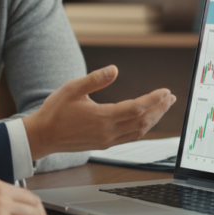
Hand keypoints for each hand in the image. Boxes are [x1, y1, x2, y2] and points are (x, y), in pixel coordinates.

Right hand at [22, 65, 176, 159]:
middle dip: (160, 109)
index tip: (165, 91)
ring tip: (163, 108)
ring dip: (154, 119)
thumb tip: (114, 69)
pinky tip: (145, 120)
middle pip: (143, 121)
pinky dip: (142, 128)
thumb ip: (95, 79)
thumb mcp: (72, 88)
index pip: (137, 108)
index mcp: (102, 117)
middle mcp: (108, 132)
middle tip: (171, 98)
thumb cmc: (55, 111)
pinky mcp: (103, 144)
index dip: (154, 100)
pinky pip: (130, 137)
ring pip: (138, 131)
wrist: (42, 135)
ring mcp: (107, 140)